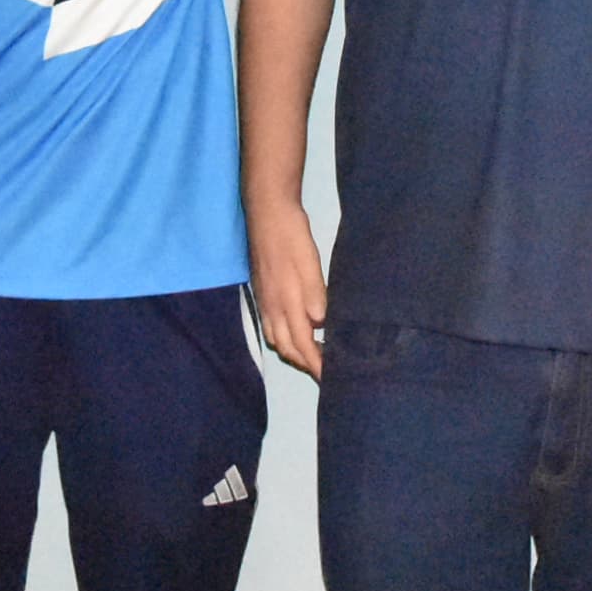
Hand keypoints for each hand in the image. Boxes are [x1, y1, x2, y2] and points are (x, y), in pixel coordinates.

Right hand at [247, 197, 327, 376]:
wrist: (266, 212)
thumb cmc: (292, 236)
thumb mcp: (309, 264)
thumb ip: (315, 295)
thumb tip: (320, 325)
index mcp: (286, 303)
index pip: (302, 345)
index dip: (316, 364)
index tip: (330, 378)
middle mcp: (271, 307)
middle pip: (287, 348)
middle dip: (305, 363)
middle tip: (325, 370)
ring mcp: (264, 301)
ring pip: (276, 339)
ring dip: (293, 352)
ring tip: (312, 354)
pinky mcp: (261, 292)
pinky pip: (270, 327)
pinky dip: (283, 338)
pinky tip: (295, 330)